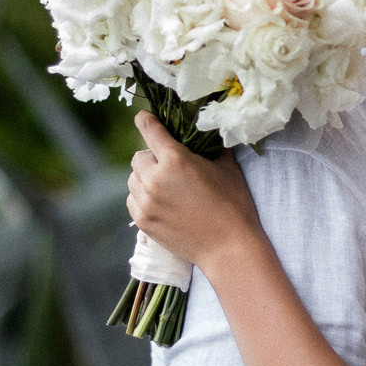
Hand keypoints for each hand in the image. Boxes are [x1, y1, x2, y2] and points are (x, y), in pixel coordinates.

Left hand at [127, 112, 261, 268]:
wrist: (229, 247)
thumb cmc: (233, 205)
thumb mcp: (227, 167)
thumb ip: (211, 145)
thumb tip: (208, 127)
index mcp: (175, 160)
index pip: (149, 129)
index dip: (146, 121)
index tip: (145, 119)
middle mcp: (154, 179)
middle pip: (138, 157)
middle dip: (151, 157)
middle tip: (169, 166)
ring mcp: (146, 202)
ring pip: (133, 179)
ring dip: (145, 178)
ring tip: (165, 186)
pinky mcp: (143, 221)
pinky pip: (132, 199)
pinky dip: (142, 197)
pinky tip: (161, 202)